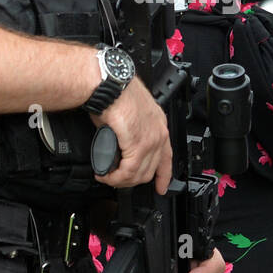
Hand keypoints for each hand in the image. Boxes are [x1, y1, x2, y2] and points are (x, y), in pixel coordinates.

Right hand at [93, 77, 172, 193]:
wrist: (109, 84)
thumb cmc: (115, 92)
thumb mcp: (129, 114)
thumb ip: (130, 131)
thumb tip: (119, 145)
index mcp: (158, 124)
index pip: (167, 157)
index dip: (164, 176)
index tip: (160, 187)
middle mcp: (158, 133)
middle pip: (150, 170)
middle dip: (131, 180)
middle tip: (115, 180)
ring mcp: (150, 140)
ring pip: (138, 174)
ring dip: (120, 180)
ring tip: (106, 177)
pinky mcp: (137, 144)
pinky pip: (128, 171)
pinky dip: (115, 177)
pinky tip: (105, 175)